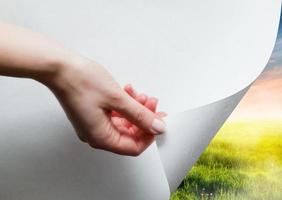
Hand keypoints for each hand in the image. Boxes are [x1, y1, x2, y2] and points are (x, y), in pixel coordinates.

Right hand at [44, 57, 165, 155]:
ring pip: (123, 123)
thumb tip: (157, 127)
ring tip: (140, 94)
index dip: (149, 134)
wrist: (59, 68)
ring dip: (135, 109)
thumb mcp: (118, 99)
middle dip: (143, 118)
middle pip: (129, 134)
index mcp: (101, 137)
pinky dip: (124, 105)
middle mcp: (96, 135)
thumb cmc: (81, 82)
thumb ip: (140, 115)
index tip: (158, 120)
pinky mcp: (93, 114)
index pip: (133, 147)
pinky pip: (114, 115)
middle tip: (152, 103)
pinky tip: (128, 92)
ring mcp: (93, 124)